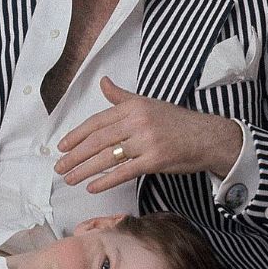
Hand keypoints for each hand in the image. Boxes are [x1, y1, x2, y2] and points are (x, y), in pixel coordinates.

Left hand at [57, 78, 244, 193]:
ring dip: (84, 170)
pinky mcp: (155, 160)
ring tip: (70, 179)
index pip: (97, 121)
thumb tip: (103, 82)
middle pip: (98, 140)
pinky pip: (124, 172)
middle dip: (75, 155)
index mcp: (134, 107)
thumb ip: (122, 96)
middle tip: (59, 167)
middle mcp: (138, 121)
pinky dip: (106, 180)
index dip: (76, 135)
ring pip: (107, 157)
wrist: (208, 137)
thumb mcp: (148, 103)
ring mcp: (146, 141)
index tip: (61, 146)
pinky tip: (92, 186)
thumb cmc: (178, 122)